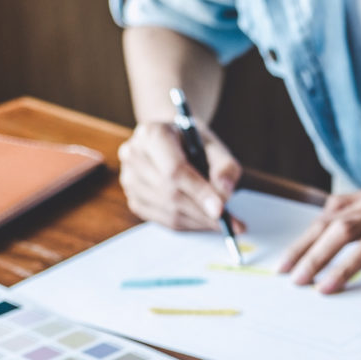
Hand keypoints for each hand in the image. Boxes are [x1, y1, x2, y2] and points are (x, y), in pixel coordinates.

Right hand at [117, 121, 243, 232]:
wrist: (171, 141)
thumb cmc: (195, 142)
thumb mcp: (215, 146)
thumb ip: (225, 167)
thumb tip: (224, 195)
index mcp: (153, 134)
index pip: (174, 170)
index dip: (198, 192)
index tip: (220, 210)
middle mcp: (134, 155)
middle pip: (170, 193)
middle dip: (203, 213)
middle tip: (232, 224)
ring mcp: (129, 178)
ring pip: (167, 211)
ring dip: (198, 221)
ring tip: (223, 223)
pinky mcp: (133, 198)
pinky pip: (162, 220)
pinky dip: (187, 225)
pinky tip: (204, 221)